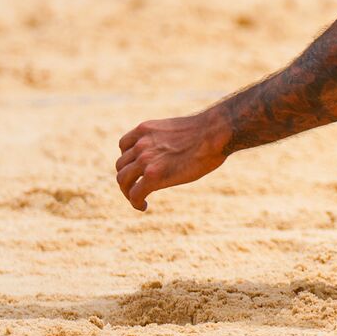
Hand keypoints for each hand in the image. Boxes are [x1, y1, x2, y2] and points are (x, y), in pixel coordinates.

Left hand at [115, 112, 231, 210]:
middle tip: (138, 187)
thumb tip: (176, 152)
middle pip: (121, 166)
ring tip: (139, 199)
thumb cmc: (208, 132)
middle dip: (128, 178)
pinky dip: (135, 202)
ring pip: (123, 180)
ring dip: (129, 191)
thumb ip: (167, 140)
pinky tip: (144, 206)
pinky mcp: (152, 176)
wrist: (215, 133)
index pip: (124, 146)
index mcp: (145, 129)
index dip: (129, 160)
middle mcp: (140, 144)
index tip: (138, 169)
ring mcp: (145, 159)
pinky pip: (135, 194)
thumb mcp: (179, 130)